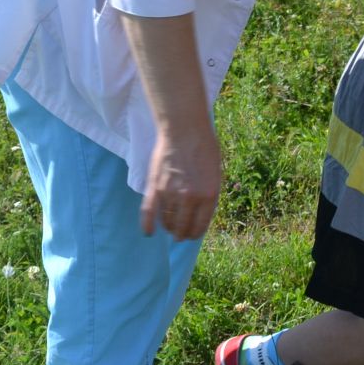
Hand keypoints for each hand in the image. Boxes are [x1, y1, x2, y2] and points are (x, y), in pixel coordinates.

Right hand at [140, 119, 221, 239]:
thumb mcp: (215, 174)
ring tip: (170, 227)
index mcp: (209, 195)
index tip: (192, 234)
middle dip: (181, 234)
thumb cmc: (204, 148)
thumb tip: (200, 215)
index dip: (195, 233)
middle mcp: (190, 198)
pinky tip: (148, 232)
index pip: (200, 226)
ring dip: (169, 227)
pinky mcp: (155, 187)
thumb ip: (208, 195)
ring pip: (167, 221)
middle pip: (182, 228)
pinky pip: (148, 213)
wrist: (186, 130)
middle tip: (180, 234)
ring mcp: (171, 194)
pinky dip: (147, 225)